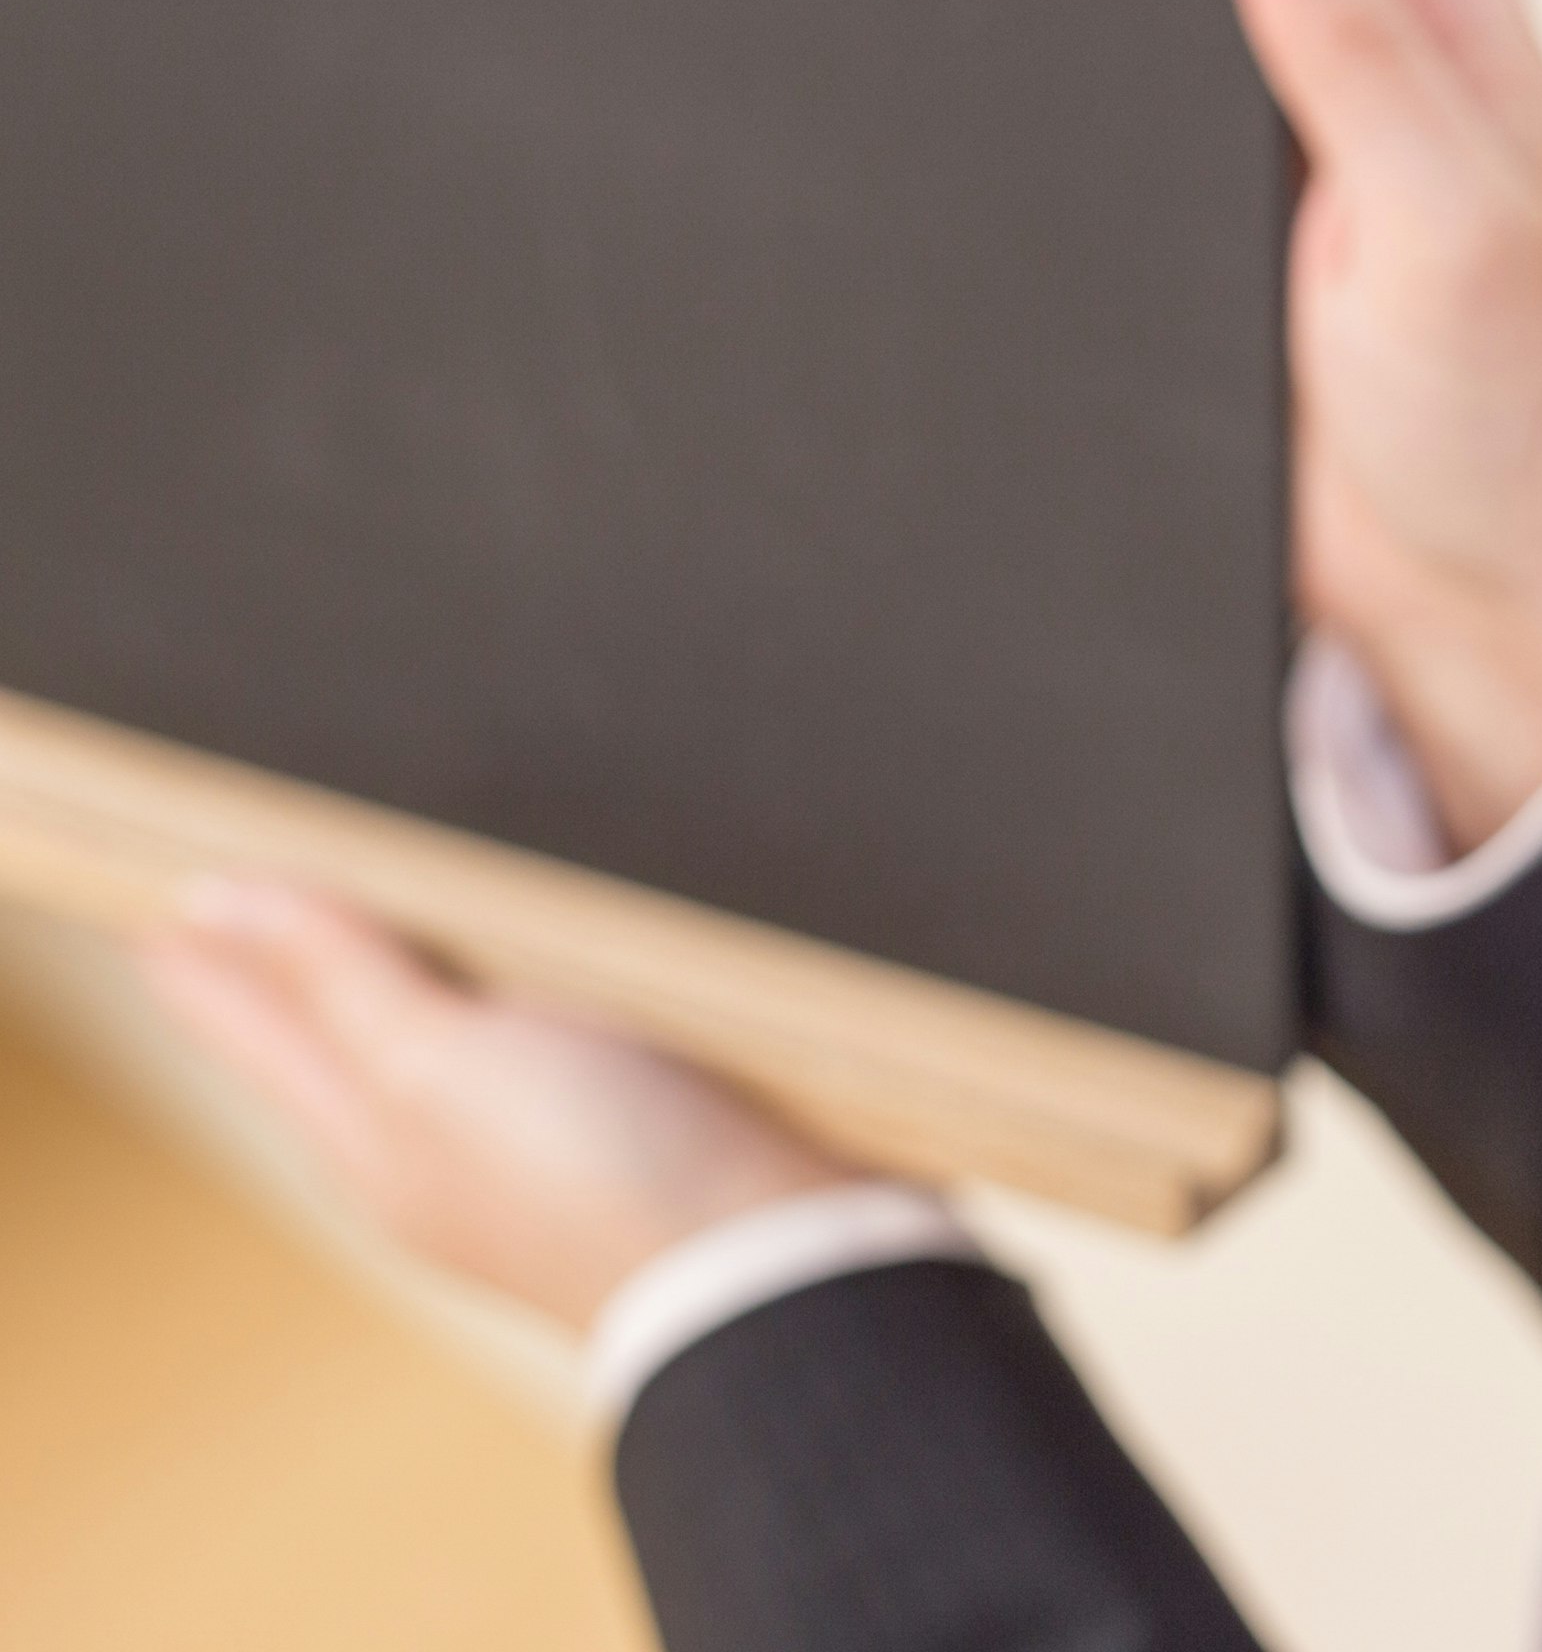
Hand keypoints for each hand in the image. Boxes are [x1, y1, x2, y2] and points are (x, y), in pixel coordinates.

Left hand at [140, 880, 861, 1330]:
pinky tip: (548, 964)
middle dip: (293, 962)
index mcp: (372, 1138)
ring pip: (445, 1035)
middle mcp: (444, 1145)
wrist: (779, 1265)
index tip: (152, 890)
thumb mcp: (436, 1062)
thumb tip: (222, 906)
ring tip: (378, 907)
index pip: (256, 1026)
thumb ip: (341, 981)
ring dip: (406, 969)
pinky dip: (519, 989)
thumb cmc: (600, 1174)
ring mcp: (544, 1139)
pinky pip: (548, 1037)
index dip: (208, 953)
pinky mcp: (641, 1119)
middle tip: (249, 886)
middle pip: (341, 1033)